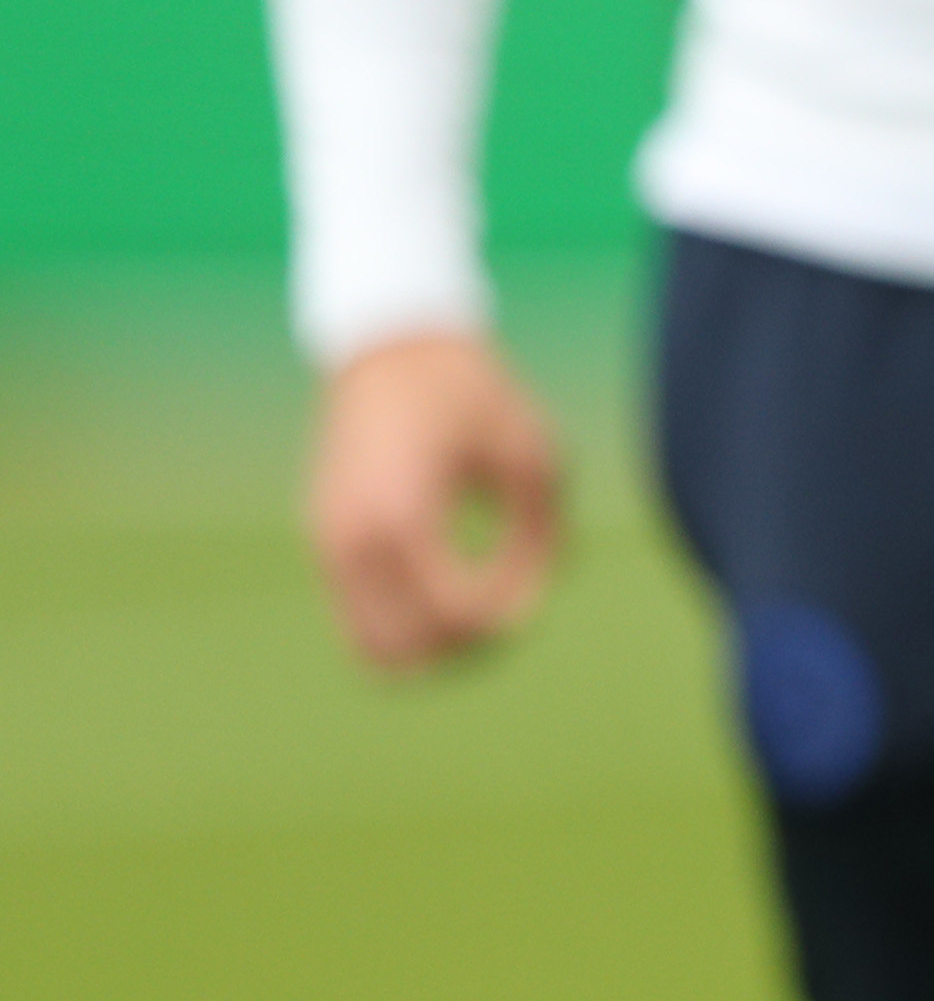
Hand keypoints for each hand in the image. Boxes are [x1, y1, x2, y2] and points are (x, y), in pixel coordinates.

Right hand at [306, 329, 564, 670]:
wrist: (393, 349)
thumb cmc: (475, 395)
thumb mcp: (533, 455)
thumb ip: (542, 538)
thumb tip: (528, 615)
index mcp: (404, 511)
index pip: (451, 612)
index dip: (505, 614)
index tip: (534, 575)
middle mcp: (352, 537)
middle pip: (407, 650)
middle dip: (469, 647)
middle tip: (511, 608)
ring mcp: (329, 544)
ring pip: (374, 651)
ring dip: (433, 650)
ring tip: (483, 610)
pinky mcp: (324, 544)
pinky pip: (358, 622)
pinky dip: (406, 629)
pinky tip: (450, 592)